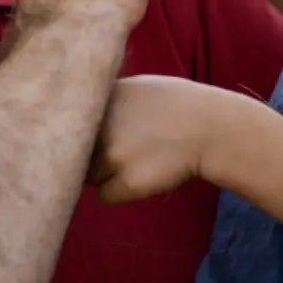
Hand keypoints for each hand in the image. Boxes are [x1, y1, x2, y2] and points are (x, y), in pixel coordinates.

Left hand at [89, 75, 230, 203]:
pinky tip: (138, 179)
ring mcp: (113, 154)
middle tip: (112, 154)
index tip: (87, 137)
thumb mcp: (139, 86)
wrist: (212, 130)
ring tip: (133, 164)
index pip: (69, 119)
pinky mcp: (127, 182)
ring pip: (88, 175)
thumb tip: (81, 116)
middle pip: (75, 150)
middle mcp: (102, 123)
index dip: (79, 131)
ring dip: (104, 174)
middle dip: (89, 154)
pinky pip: (104, 195)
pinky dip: (117, 192)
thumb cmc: (180, 106)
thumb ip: (109, 98)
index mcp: (104, 97)